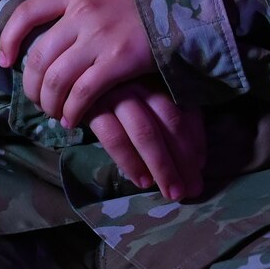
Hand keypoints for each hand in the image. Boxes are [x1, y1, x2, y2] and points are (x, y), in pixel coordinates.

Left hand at [0, 0, 156, 128]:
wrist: (182, 6)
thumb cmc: (139, 2)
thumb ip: (73, 8)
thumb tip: (46, 36)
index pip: (26, 13)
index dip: (8, 40)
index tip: (5, 60)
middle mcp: (81, 13)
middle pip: (38, 57)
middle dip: (30, 85)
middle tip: (36, 99)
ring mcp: (99, 37)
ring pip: (56, 79)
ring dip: (49, 102)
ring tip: (54, 112)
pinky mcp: (117, 61)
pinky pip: (83, 93)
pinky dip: (72, 111)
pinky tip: (72, 119)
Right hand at [83, 79, 205, 202]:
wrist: (69, 76)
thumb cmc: (112, 87)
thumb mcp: (141, 93)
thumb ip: (166, 114)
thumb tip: (195, 156)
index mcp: (155, 77)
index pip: (184, 109)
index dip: (196, 141)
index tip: (200, 166)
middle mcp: (139, 82)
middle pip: (170, 122)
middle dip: (184, 160)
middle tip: (192, 189)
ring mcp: (115, 92)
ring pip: (145, 133)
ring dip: (162, 167)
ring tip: (172, 192)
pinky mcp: (91, 106)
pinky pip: (114, 138)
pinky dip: (130, 162)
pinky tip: (142, 181)